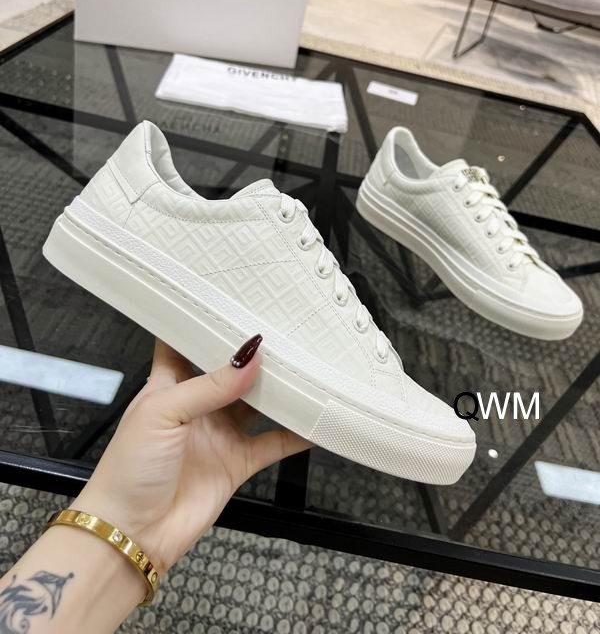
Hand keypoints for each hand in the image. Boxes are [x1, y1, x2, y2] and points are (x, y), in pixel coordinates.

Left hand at [74, 336, 309, 574]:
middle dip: (253, 352)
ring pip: (257, 403)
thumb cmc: (131, 466)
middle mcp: (197, 404)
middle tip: (285, 327)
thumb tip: (251, 357)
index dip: (204, 321)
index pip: (185, 343)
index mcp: (168, 384)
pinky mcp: (238, 463)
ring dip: (280, 389)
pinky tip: (317, 420)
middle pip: (230, 370)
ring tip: (308, 364)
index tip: (233, 298)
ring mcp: (220, 433)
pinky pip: (274, 443)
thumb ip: (209, 385)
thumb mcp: (162, 413)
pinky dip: (297, 433)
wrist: (133, 534)